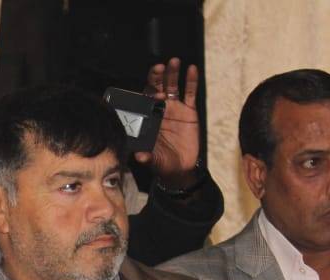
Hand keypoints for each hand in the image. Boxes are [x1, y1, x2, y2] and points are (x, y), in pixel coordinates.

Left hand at [135, 58, 200, 184]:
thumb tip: (138, 156)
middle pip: (157, 88)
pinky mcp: (189, 111)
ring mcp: (175, 109)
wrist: (180, 168)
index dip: (147, 94)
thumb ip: (146, 156)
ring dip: (172, 73)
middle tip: (158, 67)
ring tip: (173, 62)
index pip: (144, 101)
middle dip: (156, 77)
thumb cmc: (162, 163)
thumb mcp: (153, 160)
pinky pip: (190, 93)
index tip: (152, 93)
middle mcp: (160, 110)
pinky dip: (191, 81)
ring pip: (172, 86)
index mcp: (148, 118)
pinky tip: (191, 69)